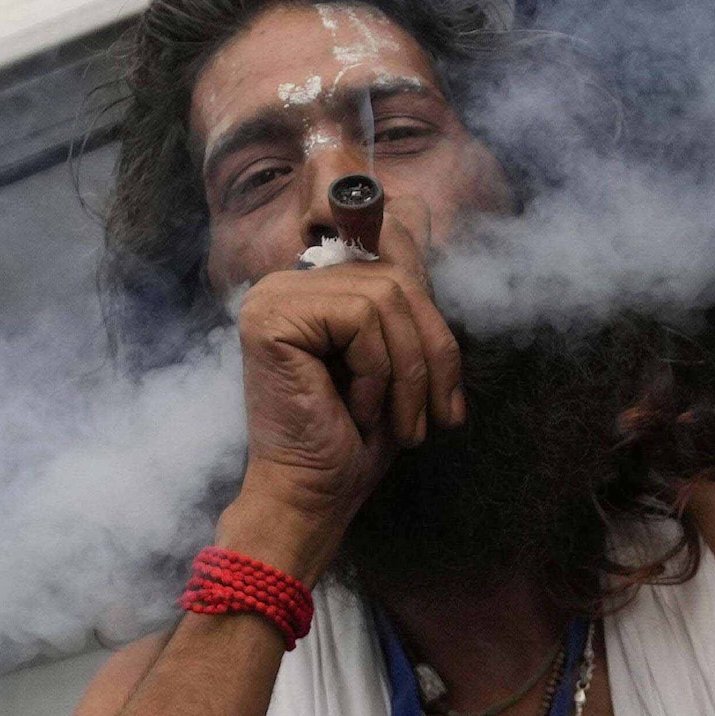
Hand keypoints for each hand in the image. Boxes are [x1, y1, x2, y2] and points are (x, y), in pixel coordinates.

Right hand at [225, 256, 466, 561]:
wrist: (312, 497)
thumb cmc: (354, 439)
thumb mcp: (397, 359)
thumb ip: (401, 297)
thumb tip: (416, 218)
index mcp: (312, 288)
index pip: (388, 252)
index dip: (428, 310)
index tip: (444, 385)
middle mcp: (286, 283)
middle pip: (395, 278)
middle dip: (432, 351)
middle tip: (440, 414)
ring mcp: (273, 296)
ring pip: (385, 297)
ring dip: (408, 370)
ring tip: (398, 421)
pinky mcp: (270, 317)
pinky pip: (360, 318)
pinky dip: (375, 371)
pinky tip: (355, 409)